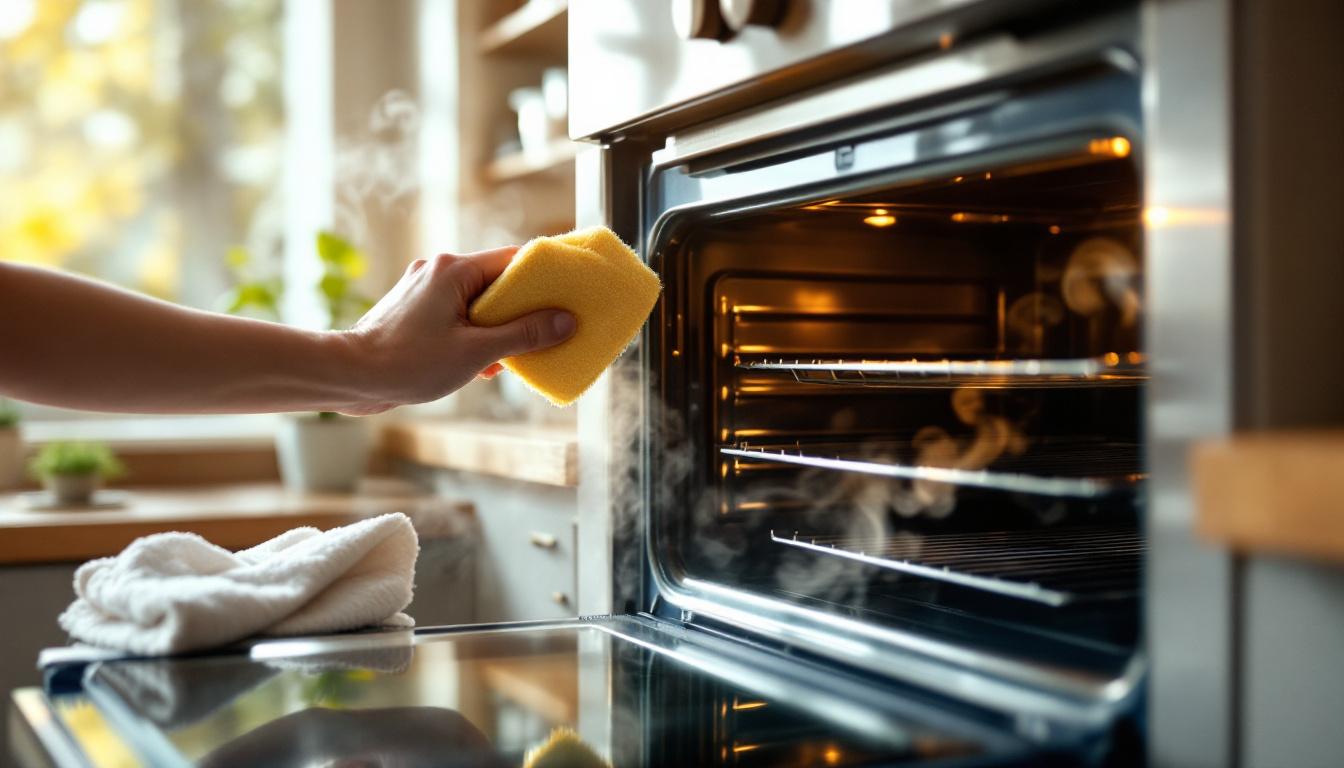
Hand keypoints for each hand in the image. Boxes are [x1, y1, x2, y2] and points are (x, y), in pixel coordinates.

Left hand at [340, 247, 574, 414]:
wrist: (350, 376)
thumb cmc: (409, 363)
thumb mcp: (477, 352)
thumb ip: (523, 334)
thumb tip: (565, 321)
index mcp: (454, 270)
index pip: (513, 260)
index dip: (542, 279)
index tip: (564, 297)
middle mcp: (437, 270)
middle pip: (495, 282)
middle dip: (520, 310)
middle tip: (543, 333)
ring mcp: (422, 289)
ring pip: (475, 301)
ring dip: (495, 328)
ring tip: (507, 357)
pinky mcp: (412, 309)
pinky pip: (455, 314)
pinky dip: (471, 334)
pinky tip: (479, 365)